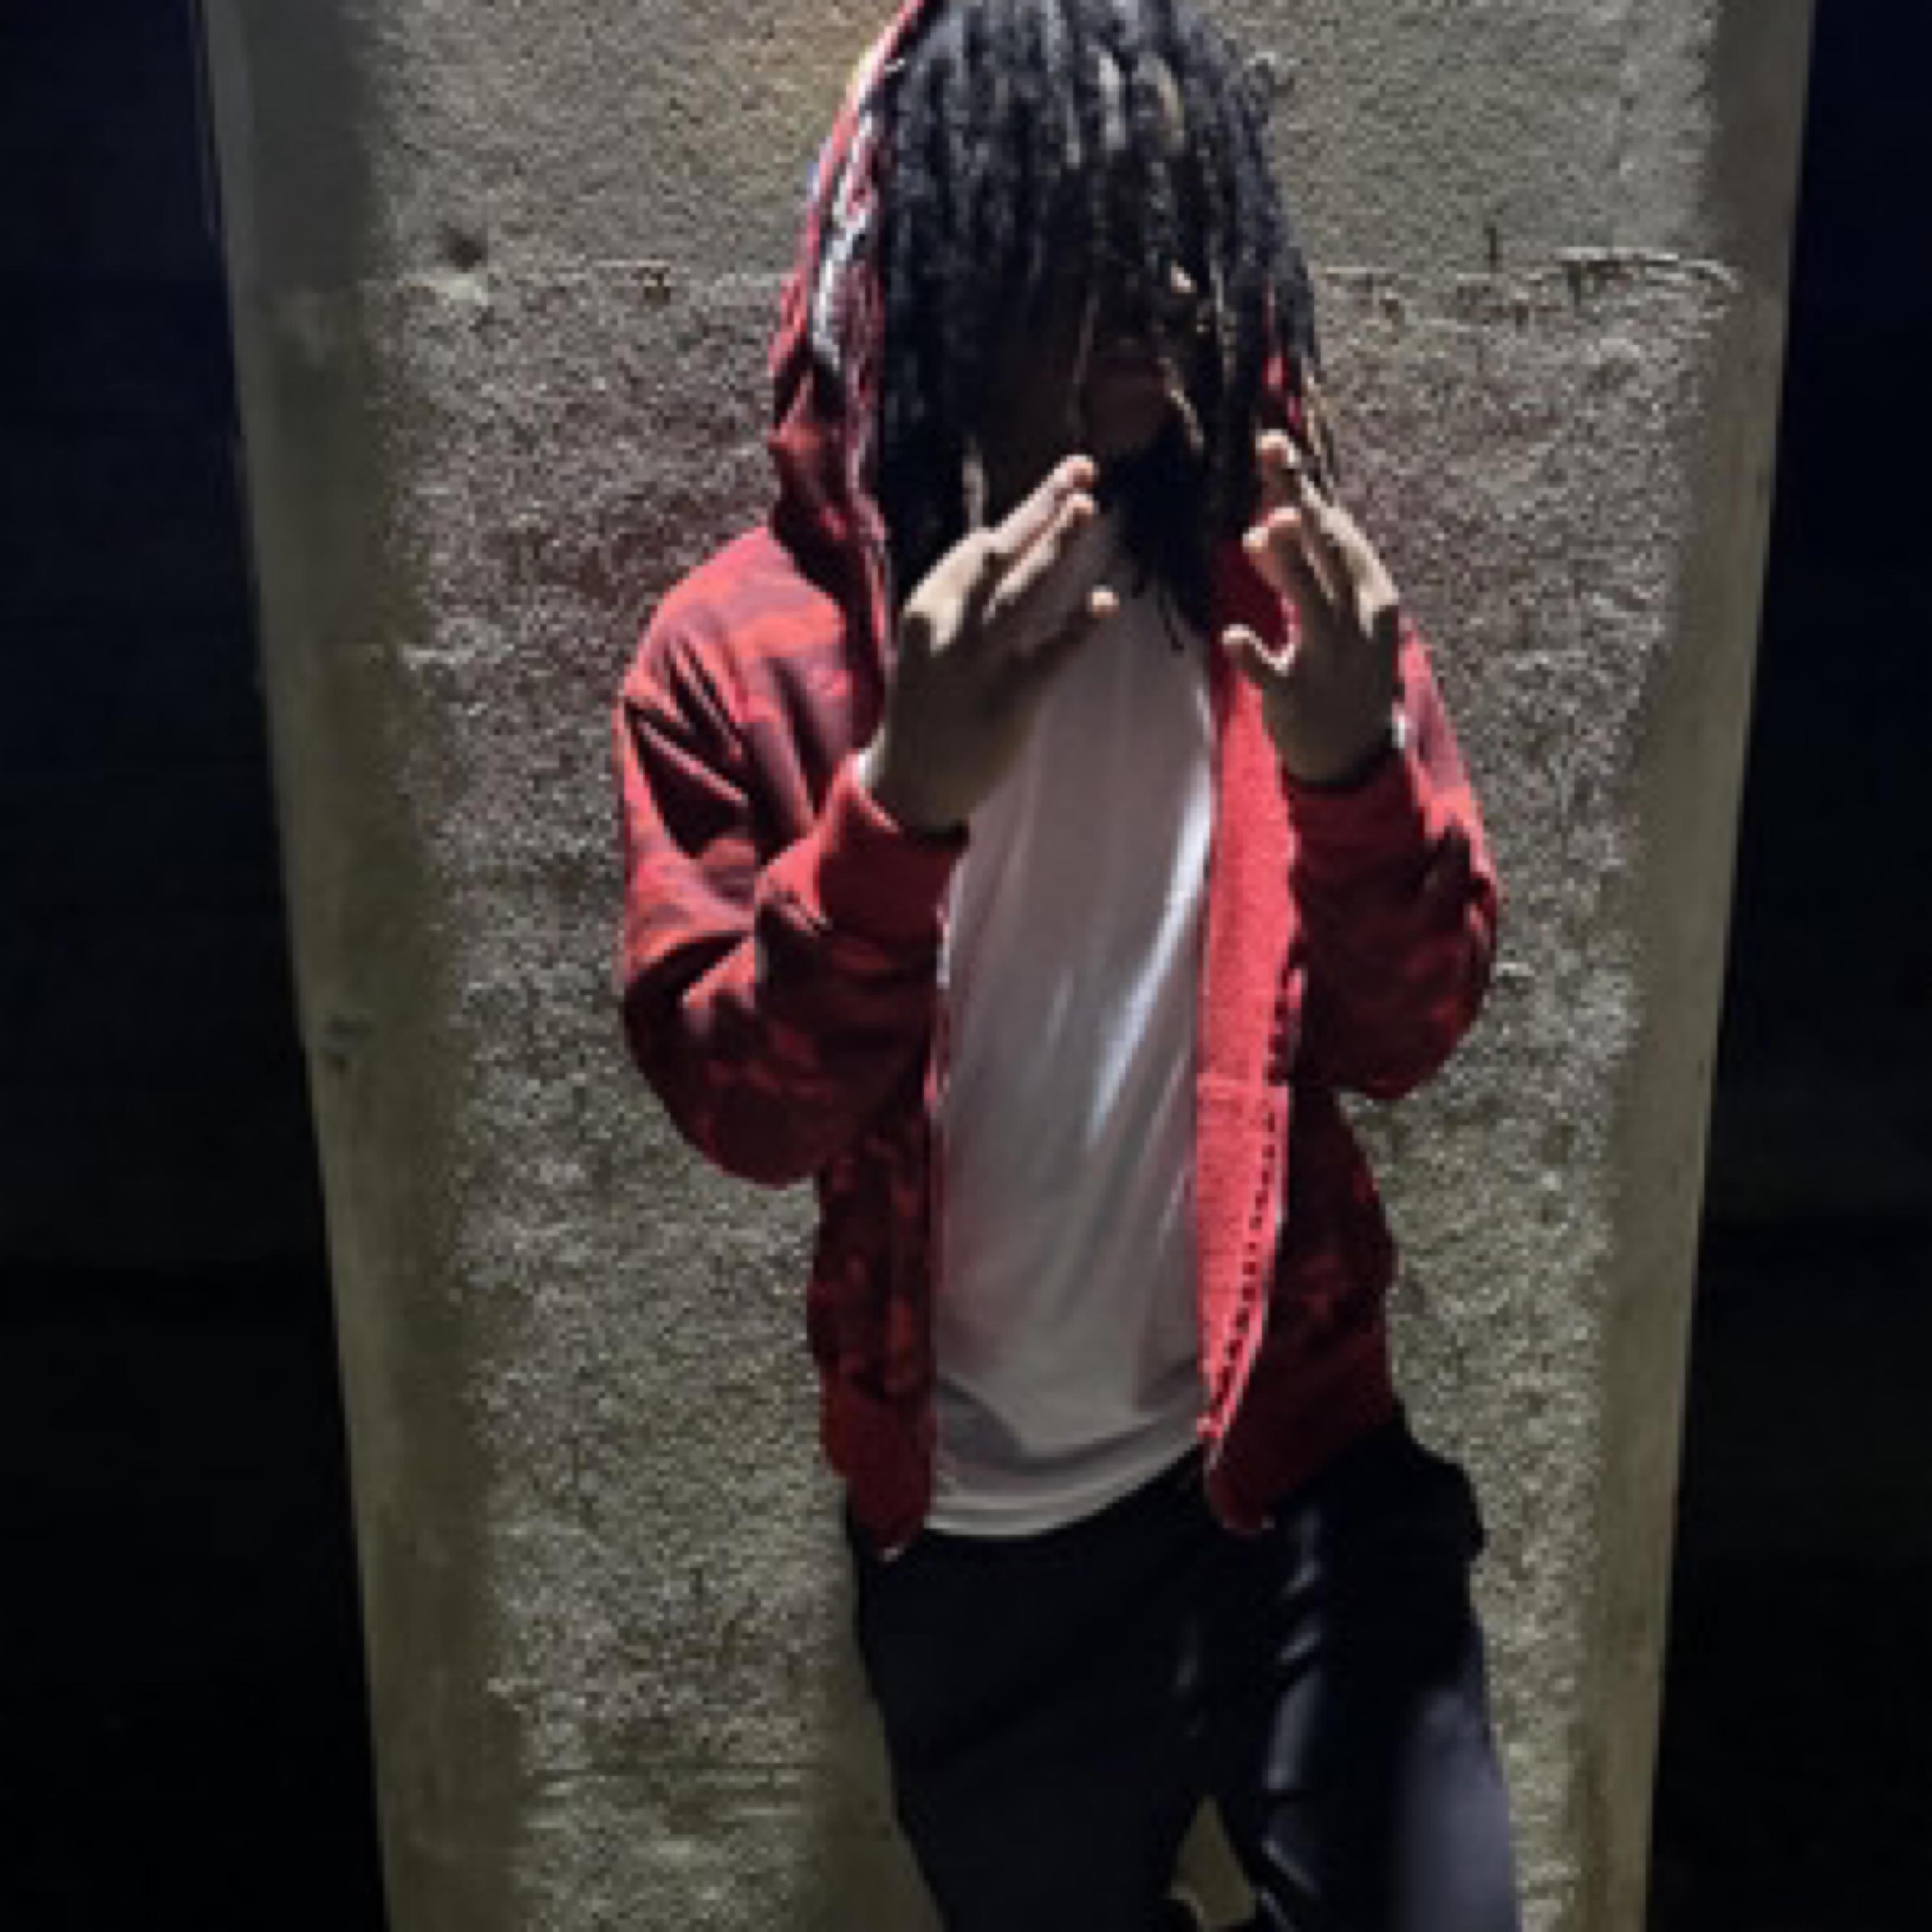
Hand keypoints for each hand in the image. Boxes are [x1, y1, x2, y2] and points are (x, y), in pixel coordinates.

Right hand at [861, 457, 1119, 834]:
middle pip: (999, 554)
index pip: (979, 547)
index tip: (1063, 482)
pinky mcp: (1006, 700)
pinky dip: (1077, 627)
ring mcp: (976, 662)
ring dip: (1055, 547)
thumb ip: (964, 598)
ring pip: (1020, 593)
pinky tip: (1105, 602)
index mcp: (928, 604)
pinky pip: (1049, 656)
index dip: (1023, 513)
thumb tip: (1005, 545)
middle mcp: (948, 625)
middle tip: (1083, 471)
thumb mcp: (930, 640)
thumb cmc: (928, 705)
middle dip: (1042, 509)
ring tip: (1087, 508)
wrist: (910, 781)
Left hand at [1222, 432, 1401, 784]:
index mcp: (1369, 592)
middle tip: (1270, 453)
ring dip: (1289, 567)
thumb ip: (1295, 570)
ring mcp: (1331, 661)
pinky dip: (1255, 657)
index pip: (1335, 529)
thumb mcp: (1329, 614)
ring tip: (1263, 529)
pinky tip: (1232, 637)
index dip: (1304, 486)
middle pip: (1326, 552)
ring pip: (1311, 606)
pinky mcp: (1299, 699)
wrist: (1355, 751)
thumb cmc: (1341, 669)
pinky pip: (1275, 676)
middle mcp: (1356, 620)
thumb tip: (1261, 526)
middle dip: (1299, 501)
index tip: (1273, 443)